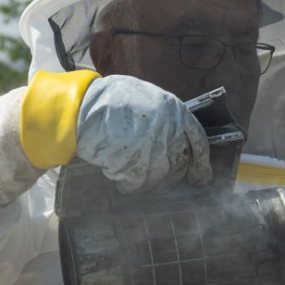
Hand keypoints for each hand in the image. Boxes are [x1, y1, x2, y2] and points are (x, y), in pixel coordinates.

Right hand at [76, 75, 211, 193]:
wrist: (82, 107)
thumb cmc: (112, 100)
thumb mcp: (148, 98)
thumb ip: (167, 118)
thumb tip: (178, 140)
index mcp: (176, 111)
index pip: (199, 142)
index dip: (202, 164)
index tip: (201, 178)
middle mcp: (169, 130)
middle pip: (180, 163)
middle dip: (173, 176)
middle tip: (164, 181)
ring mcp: (152, 148)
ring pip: (161, 177)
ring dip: (150, 182)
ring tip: (137, 176)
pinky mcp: (134, 164)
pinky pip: (138, 184)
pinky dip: (130, 185)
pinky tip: (122, 180)